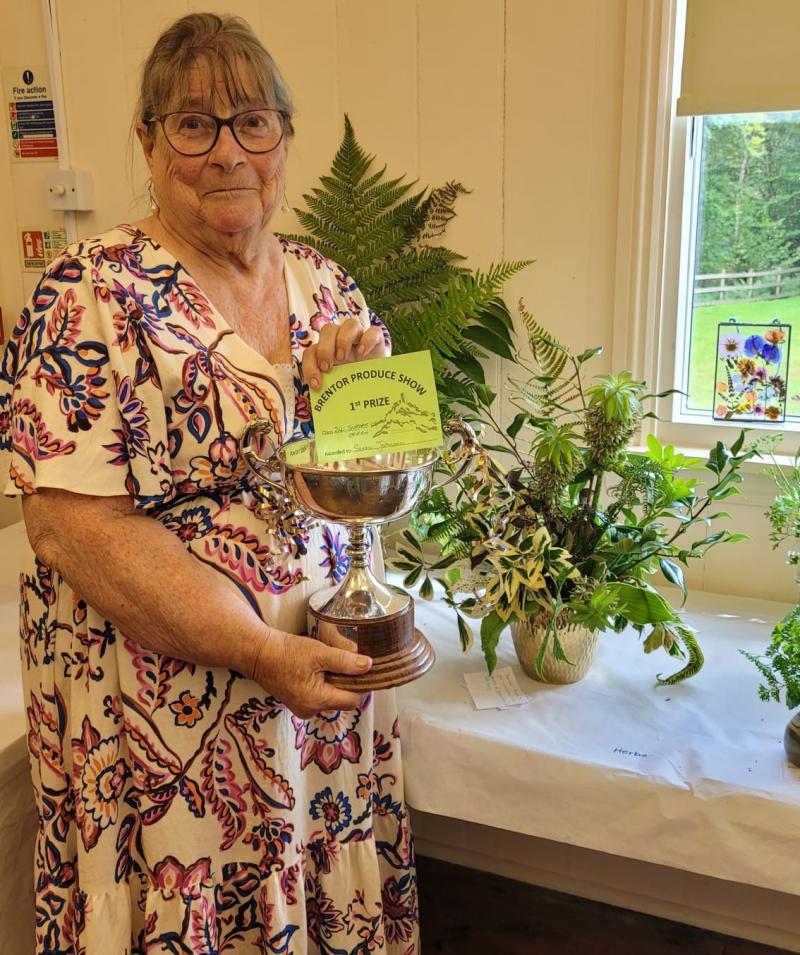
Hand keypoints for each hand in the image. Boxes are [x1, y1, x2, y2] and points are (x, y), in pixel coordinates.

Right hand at [250, 627, 371, 718]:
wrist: (259, 654)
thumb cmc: (287, 652)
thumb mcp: (319, 653)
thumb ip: (345, 661)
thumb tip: (368, 666)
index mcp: (317, 701)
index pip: (353, 700)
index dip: (363, 685)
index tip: (367, 668)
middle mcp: (311, 711)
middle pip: (343, 700)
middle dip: (350, 682)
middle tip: (350, 661)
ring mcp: (303, 709)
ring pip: (332, 698)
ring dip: (338, 682)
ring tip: (332, 663)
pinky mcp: (298, 703)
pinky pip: (321, 696)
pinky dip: (326, 684)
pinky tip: (321, 669)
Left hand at [302, 317, 388, 390]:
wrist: (381, 385)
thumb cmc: (356, 386)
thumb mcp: (341, 388)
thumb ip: (330, 391)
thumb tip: (319, 407)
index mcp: (328, 352)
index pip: (312, 351)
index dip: (309, 366)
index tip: (316, 385)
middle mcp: (342, 340)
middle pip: (328, 330)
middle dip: (325, 348)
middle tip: (328, 367)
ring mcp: (360, 338)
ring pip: (349, 324)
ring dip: (343, 340)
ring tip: (344, 358)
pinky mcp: (377, 339)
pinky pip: (373, 331)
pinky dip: (367, 340)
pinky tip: (363, 354)